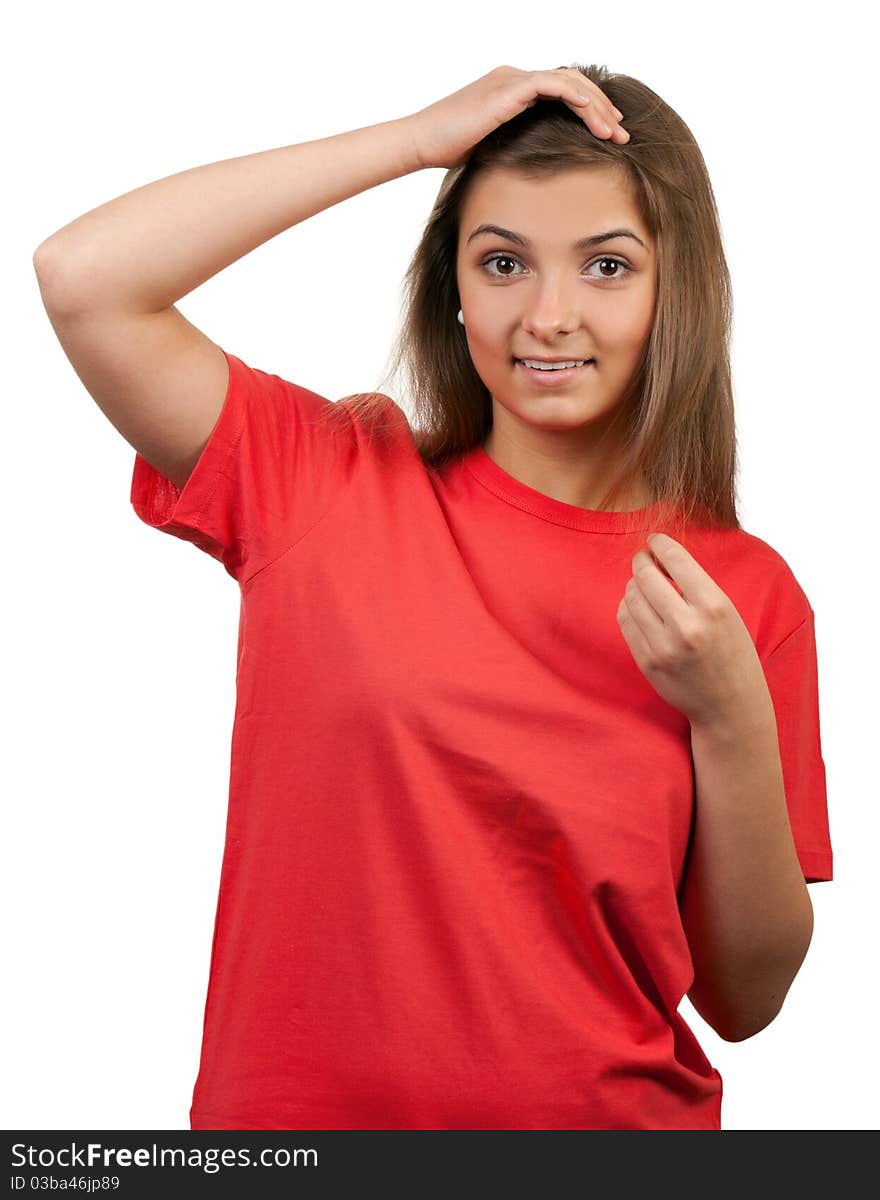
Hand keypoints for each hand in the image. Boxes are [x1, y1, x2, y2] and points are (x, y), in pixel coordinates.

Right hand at [403, 64, 629, 170]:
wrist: (421, 142)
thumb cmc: (447, 152)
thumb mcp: (491, 148)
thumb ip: (516, 148)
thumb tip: (536, 170)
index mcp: (511, 90)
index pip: (561, 91)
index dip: (588, 109)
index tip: (607, 133)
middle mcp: (514, 78)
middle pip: (572, 83)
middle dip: (601, 108)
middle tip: (621, 134)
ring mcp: (511, 79)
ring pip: (569, 81)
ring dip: (597, 106)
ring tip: (615, 132)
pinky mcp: (508, 88)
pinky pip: (553, 85)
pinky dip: (577, 98)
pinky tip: (594, 118)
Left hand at [616, 533, 770, 728]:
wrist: (730, 705)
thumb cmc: (731, 652)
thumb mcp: (726, 613)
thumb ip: (696, 586)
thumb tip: (659, 556)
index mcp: (714, 607)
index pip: (676, 560)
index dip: (660, 544)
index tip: (654, 539)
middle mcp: (688, 625)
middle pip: (646, 576)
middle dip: (641, 561)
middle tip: (642, 558)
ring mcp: (664, 646)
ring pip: (631, 597)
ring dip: (633, 585)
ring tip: (642, 584)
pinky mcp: (647, 662)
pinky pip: (625, 621)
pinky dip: (627, 607)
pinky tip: (637, 606)